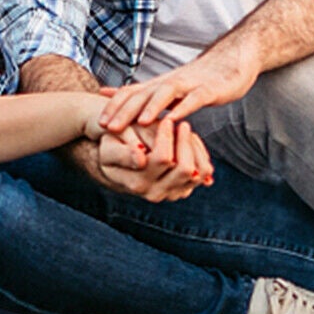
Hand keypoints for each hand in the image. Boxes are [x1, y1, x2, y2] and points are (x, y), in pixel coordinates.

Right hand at [95, 116, 213, 201]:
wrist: (117, 163)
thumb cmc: (112, 148)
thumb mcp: (109, 148)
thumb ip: (123, 154)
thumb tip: (141, 159)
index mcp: (137, 183)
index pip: (163, 159)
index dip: (166, 137)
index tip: (165, 120)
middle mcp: (156, 193)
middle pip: (185, 168)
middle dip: (185, 141)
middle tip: (180, 124)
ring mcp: (171, 194)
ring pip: (198, 172)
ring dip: (194, 148)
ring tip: (184, 132)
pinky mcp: (183, 189)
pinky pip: (203, 173)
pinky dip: (200, 155)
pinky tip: (188, 141)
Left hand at [99, 40, 260, 129]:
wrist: (232, 60)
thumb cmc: (197, 79)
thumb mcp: (165, 87)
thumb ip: (138, 93)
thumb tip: (107, 94)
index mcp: (158, 85)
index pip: (130, 93)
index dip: (113, 107)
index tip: (97, 124)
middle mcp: (169, 83)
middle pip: (143, 94)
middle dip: (124, 111)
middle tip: (107, 127)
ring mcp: (189, 85)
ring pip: (166, 93)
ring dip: (152, 107)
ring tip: (139, 122)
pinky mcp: (209, 89)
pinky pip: (194, 99)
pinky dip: (184, 108)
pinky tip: (175, 119)